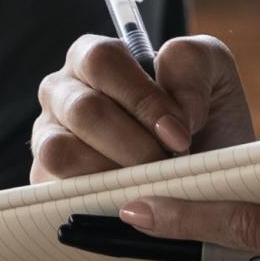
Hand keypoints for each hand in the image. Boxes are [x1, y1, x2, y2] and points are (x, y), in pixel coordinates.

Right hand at [31, 34, 254, 181]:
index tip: (179, 135)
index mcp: (95, 59)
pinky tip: (130, 201)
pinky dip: (97, 199)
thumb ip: (193, 64)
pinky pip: (57, 192)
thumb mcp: (213, 78)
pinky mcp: (46, 182)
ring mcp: (47, 138)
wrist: (205, 180)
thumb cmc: (204, 124)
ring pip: (61, 151)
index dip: (142, 98)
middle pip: (84, 110)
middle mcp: (63, 93)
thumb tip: (176, 109)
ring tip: (150, 183)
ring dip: (114, 173)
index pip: (102, 61)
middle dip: (135, 145)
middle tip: (168, 166)